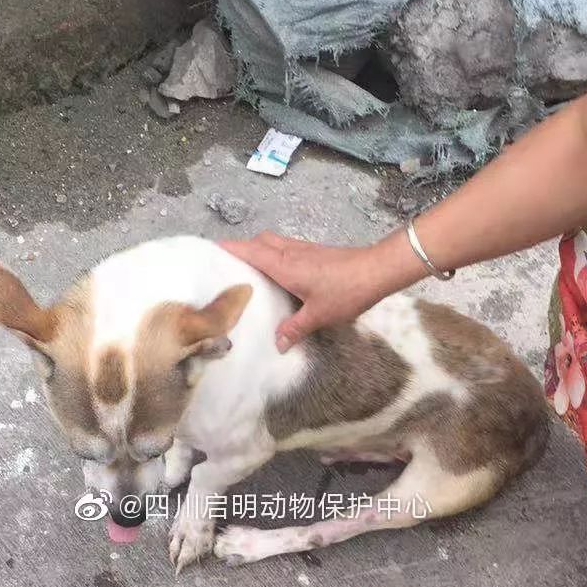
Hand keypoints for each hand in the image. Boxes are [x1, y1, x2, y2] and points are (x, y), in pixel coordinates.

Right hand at [219, 231, 414, 351]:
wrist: (377, 270)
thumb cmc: (346, 291)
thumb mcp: (318, 316)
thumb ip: (295, 329)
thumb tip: (278, 344)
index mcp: (284, 265)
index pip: (249, 250)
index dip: (228, 248)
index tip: (208, 250)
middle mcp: (290, 252)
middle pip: (258, 241)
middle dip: (241, 248)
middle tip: (228, 265)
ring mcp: (303, 249)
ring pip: (272, 242)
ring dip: (258, 249)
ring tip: (249, 270)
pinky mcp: (315, 251)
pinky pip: (285, 247)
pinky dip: (274, 254)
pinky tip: (278, 272)